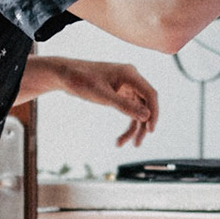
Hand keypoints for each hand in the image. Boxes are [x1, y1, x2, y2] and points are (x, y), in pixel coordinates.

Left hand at [29, 56, 158, 145]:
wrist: (65, 75)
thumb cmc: (81, 81)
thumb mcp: (102, 96)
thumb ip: (124, 106)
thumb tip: (146, 116)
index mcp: (130, 74)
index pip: (150, 94)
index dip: (154, 113)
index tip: (150, 131)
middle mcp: (131, 79)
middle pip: (146, 104)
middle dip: (142, 125)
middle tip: (137, 143)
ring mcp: (126, 86)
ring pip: (138, 110)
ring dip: (134, 127)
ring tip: (123, 144)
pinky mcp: (120, 93)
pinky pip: (129, 110)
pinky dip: (126, 123)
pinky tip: (120, 139)